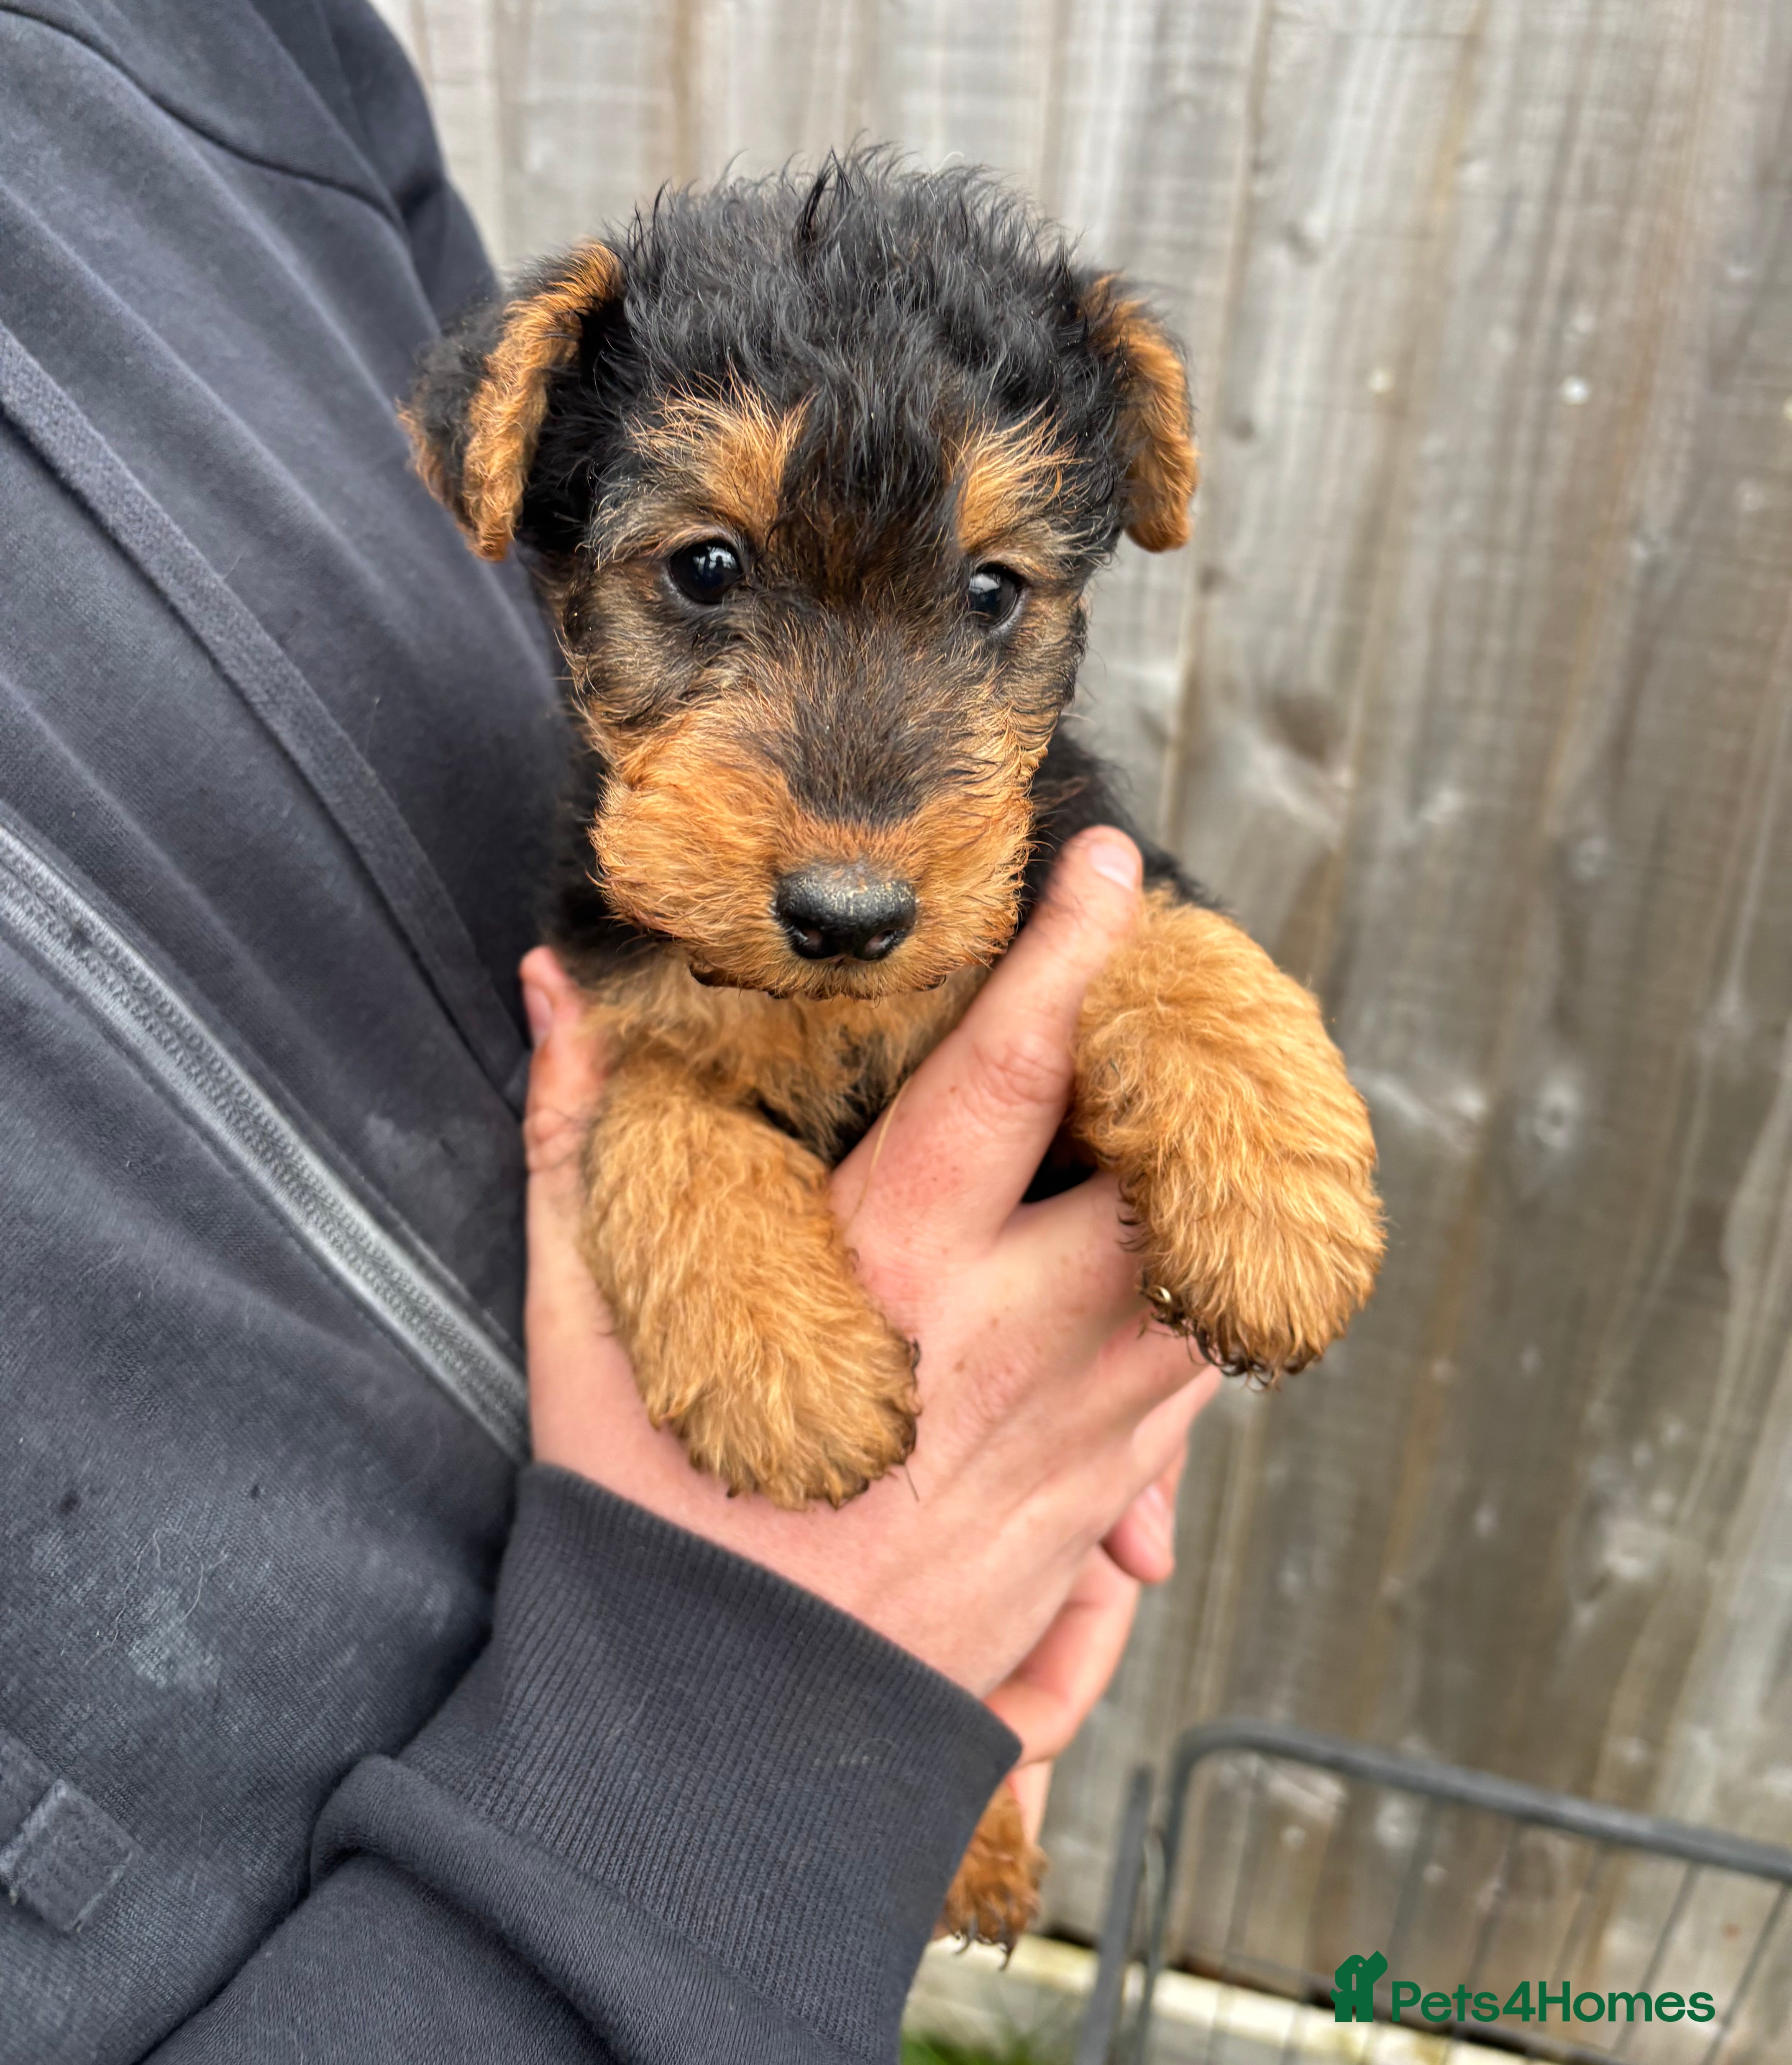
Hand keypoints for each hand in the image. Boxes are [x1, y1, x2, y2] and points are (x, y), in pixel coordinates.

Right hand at [521, 827, 1220, 1746]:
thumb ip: (577, 1139)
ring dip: (1212, 1197)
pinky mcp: (1097, 1516)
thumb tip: (547, 989)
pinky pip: (1192, 1393)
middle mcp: (1017, 1347)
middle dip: (1192, 1073)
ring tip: (1182, 1126)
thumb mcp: (588, 1323)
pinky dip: (1195, 1319)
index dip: (1075, 954)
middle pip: (1174, 1175)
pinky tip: (1150, 1278)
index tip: (1116, 869)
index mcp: (895, 1277)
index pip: (1016, 1075)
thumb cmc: (644, 1520)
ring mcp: (1079, 1442)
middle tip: (1174, 1003)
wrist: (720, 1746)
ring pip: (1210, 1286)